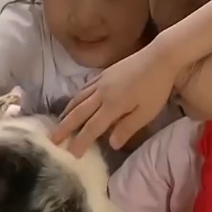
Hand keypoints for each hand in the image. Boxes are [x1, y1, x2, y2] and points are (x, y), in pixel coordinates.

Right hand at [52, 43, 180, 155]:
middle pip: (78, 113)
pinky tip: (74, 102)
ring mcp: (101, 82)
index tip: (70, 153)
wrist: (160, 57)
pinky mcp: (104, 73)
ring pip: (78, 99)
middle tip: (51, 140)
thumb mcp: (146, 113)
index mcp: (112, 105)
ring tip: (59, 123)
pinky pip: (84, 88)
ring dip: (67, 112)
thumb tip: (111, 144)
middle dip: (64, 128)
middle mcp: (101, 94)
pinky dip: (75, 97)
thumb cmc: (156, 88)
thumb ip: (127, 128)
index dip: (80, 141)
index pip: (92, 127)